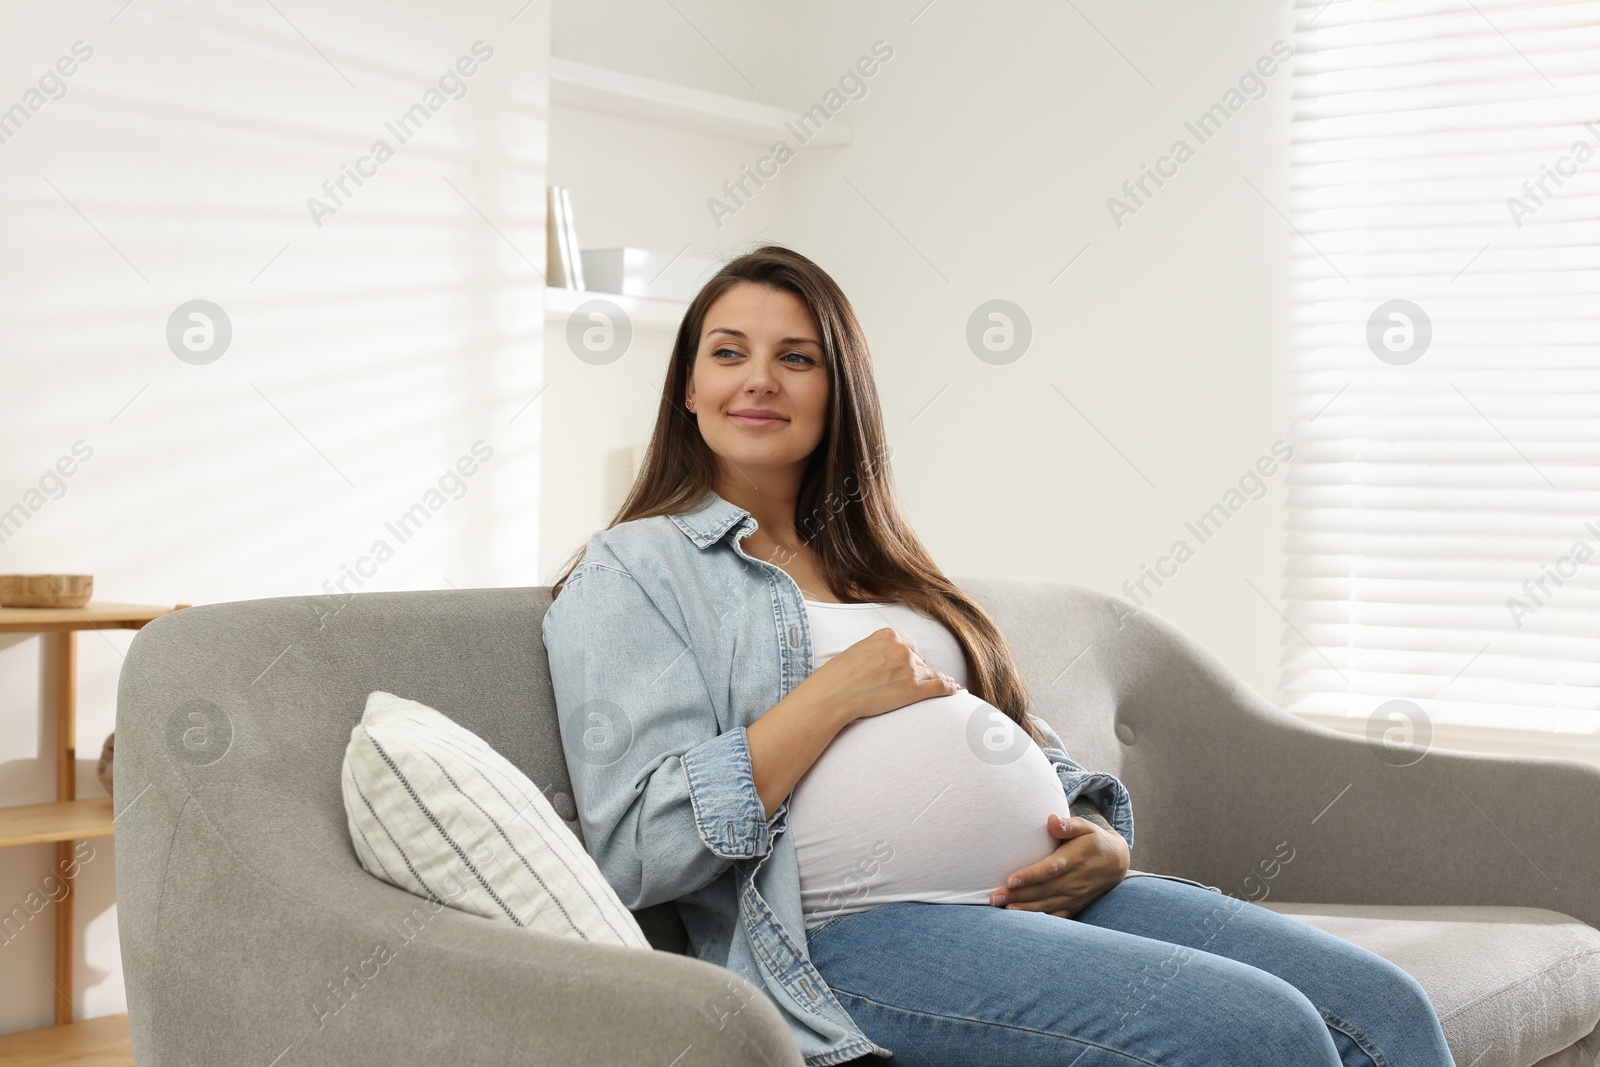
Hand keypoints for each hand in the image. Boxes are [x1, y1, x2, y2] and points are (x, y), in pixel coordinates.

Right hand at [801, 626, 960, 725]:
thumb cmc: (838, 676)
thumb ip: (877, 650)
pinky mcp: (914, 688)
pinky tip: (955, 690)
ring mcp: (910, 668)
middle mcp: (902, 648)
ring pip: (929, 673)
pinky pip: (939, 685)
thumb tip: (887, 661)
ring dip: (935, 680)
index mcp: (888, 635)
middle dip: (916, 670)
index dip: (906, 659)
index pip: (906, 646)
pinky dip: (949, 688)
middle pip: (918, 659)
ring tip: (947, 684)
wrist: (834, 694)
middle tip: (911, 683)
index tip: (906, 668)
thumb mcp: (858, 651)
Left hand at [989, 813, 1129, 918]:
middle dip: (1018, 896)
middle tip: (994, 898)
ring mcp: (1075, 896)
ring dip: (1024, 909)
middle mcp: (1075, 881)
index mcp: (1075, 859)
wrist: (1116, 863)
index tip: (1010, 880)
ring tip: (1003, 909)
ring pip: (1047, 906)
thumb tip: (1051, 820)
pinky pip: (1056, 917)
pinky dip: (1039, 920)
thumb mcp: (1085, 827)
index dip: (1030, 876)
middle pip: (1043, 891)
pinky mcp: (1074, 906)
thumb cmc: (1093, 840)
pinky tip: (1022, 920)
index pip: (1050, 869)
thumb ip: (1068, 825)